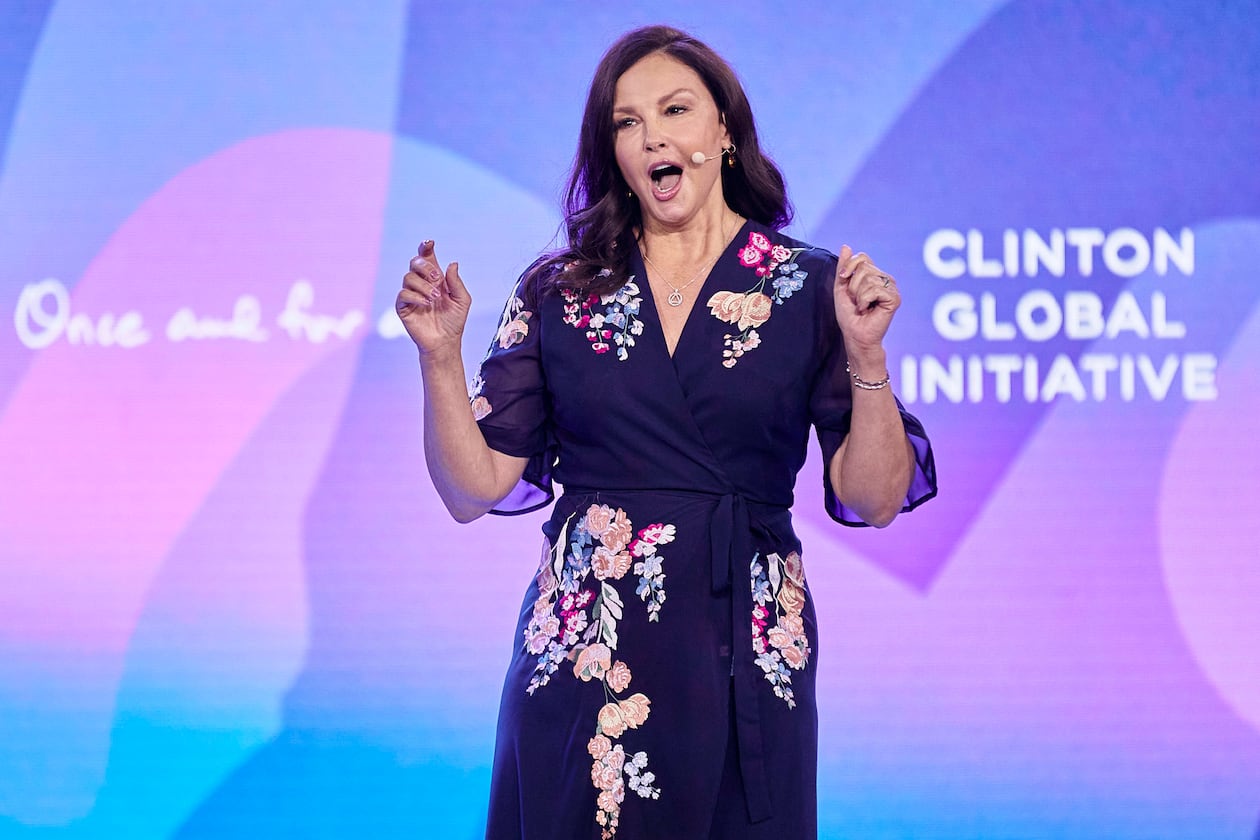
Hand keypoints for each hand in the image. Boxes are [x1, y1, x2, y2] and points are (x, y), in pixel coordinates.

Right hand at [396, 240, 471, 360]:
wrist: (446, 341)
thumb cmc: (454, 321)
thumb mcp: (462, 300)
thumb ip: (456, 282)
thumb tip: (452, 263)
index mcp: (435, 279)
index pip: (427, 257)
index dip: (425, 247)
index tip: (430, 242)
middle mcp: (421, 284)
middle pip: (415, 262)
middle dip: (426, 267)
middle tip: (438, 279)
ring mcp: (411, 295)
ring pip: (408, 277)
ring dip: (423, 285)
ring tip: (435, 298)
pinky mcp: (403, 307)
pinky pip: (403, 294)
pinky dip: (415, 296)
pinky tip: (426, 304)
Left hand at [833, 244, 899, 356]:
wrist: (855, 335)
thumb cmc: (849, 315)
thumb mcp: (841, 287)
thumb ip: (844, 267)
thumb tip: (846, 245)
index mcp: (874, 275)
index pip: (862, 257)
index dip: (850, 267)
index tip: (843, 280)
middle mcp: (885, 279)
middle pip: (864, 267)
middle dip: (852, 286)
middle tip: (856, 301)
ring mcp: (891, 288)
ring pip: (868, 278)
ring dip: (858, 295)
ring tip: (862, 306)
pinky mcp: (895, 298)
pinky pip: (874, 289)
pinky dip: (865, 300)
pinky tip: (868, 309)